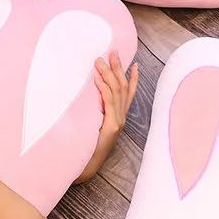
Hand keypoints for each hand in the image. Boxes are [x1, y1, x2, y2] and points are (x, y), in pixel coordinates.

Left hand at [75, 52, 139, 182]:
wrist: (86, 166)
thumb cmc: (86, 147)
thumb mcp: (92, 125)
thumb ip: (95, 112)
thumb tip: (88, 97)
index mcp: (119, 118)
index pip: (129, 93)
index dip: (132, 78)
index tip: (132, 62)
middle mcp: (121, 118)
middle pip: (124, 88)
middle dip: (118, 68)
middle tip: (112, 52)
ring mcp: (118, 122)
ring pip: (117, 92)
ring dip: (109, 75)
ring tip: (100, 61)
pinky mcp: (111, 127)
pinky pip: (110, 104)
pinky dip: (104, 90)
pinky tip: (98, 80)